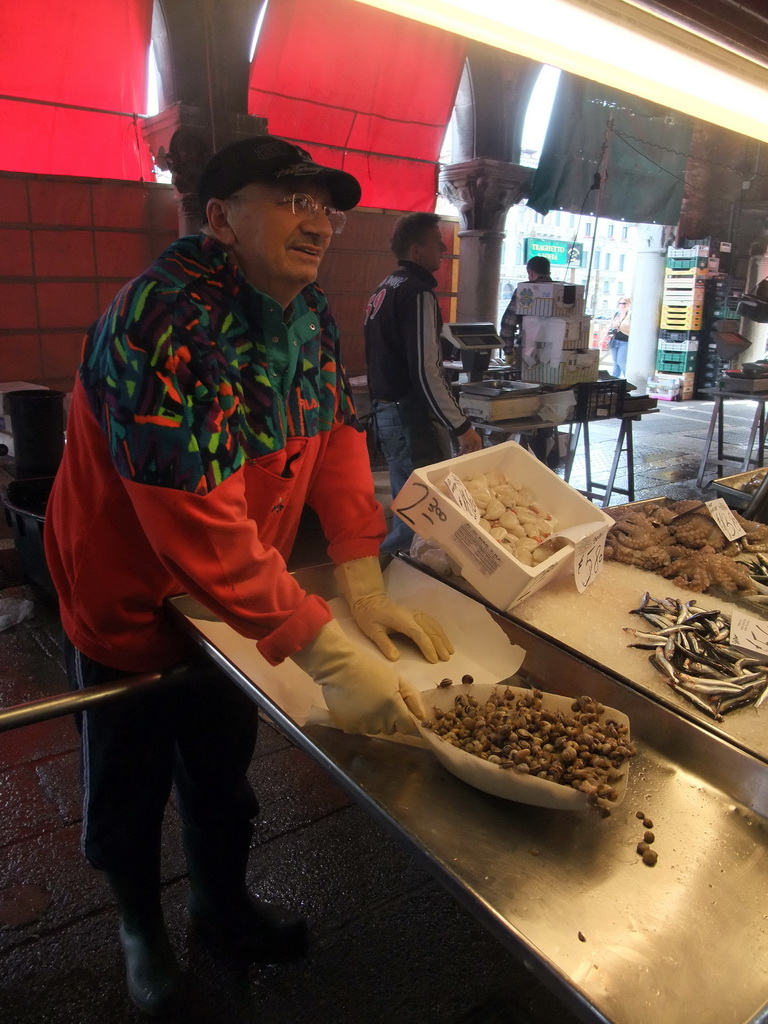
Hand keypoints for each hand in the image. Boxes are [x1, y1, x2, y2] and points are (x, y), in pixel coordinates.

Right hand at [292, 620, 424, 733]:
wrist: (338, 667)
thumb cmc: (370, 669)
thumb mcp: (395, 678)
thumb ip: (412, 697)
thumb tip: (422, 717)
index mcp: (393, 707)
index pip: (407, 727)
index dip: (405, 719)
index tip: (399, 709)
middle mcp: (379, 720)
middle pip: (391, 729)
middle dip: (390, 718)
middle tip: (381, 700)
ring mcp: (363, 726)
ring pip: (375, 730)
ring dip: (374, 721)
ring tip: (366, 702)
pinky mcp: (349, 728)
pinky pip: (361, 729)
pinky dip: (360, 721)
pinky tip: (355, 706)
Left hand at [334, 557, 453, 662]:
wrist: (369, 601)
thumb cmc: (369, 617)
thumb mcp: (372, 632)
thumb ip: (384, 644)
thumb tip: (396, 658)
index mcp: (403, 620)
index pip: (419, 635)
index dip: (428, 647)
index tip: (434, 660)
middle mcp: (412, 616)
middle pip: (430, 630)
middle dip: (439, 645)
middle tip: (446, 659)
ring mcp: (415, 613)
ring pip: (433, 625)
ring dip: (443, 638)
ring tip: (450, 650)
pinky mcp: (416, 613)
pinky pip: (431, 621)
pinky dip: (439, 630)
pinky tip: (443, 637)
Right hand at [457, 426, 482, 454]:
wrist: (463, 427)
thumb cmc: (468, 430)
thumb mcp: (475, 436)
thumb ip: (475, 442)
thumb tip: (473, 447)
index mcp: (479, 441)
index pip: (480, 449)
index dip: (477, 452)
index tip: (476, 455)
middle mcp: (475, 443)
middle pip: (474, 451)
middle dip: (471, 454)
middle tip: (470, 457)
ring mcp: (470, 444)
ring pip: (469, 452)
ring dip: (466, 454)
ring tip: (464, 456)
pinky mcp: (464, 445)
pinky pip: (462, 451)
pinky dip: (460, 453)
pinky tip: (458, 455)